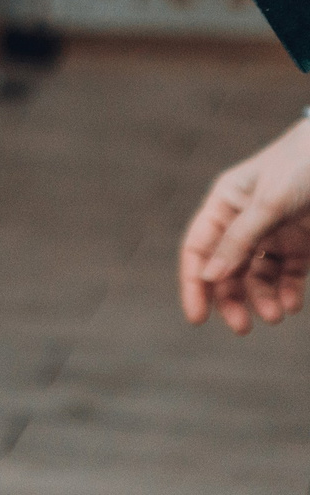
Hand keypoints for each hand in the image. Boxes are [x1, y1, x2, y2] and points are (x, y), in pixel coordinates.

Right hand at [181, 118, 309, 334]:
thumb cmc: (302, 167)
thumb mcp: (268, 203)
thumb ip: (240, 239)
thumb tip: (209, 276)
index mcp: (224, 204)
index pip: (200, 248)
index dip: (194, 283)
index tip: (197, 317)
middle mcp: (244, 221)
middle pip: (227, 268)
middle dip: (232, 299)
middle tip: (242, 327)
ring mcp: (273, 233)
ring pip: (257, 276)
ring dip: (263, 298)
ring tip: (275, 316)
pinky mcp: (300, 244)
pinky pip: (288, 275)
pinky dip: (289, 292)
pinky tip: (293, 304)